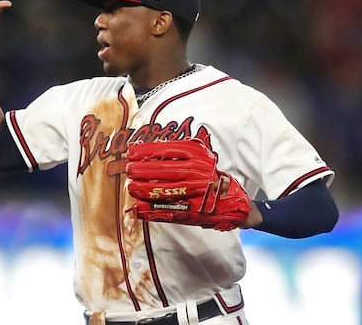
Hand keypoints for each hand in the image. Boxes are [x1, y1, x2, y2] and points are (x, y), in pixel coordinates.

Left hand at [125, 138, 250, 230]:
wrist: (232, 202)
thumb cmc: (210, 176)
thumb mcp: (199, 157)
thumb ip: (176, 153)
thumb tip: (144, 151)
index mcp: (198, 156)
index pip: (166, 150)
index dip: (145, 151)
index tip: (131, 152)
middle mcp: (197, 173)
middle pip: (162, 170)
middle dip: (140, 170)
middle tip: (129, 170)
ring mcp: (194, 193)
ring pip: (162, 190)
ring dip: (142, 190)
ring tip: (131, 187)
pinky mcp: (191, 211)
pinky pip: (166, 209)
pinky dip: (149, 210)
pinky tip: (138, 207)